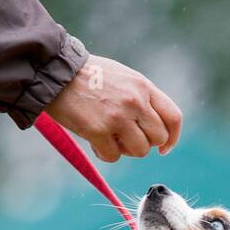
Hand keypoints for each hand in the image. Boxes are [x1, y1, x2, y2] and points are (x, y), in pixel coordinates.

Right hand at [46, 54, 181, 162]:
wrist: (56, 72)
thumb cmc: (89, 76)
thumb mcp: (124, 78)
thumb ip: (142, 98)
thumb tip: (154, 127)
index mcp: (143, 87)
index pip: (173, 117)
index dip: (172, 137)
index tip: (163, 147)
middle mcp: (135, 101)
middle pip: (158, 138)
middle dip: (145, 143)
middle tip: (126, 138)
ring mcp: (118, 117)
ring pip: (140, 151)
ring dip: (125, 150)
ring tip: (109, 137)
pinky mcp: (99, 130)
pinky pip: (113, 156)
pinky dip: (104, 153)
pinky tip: (94, 141)